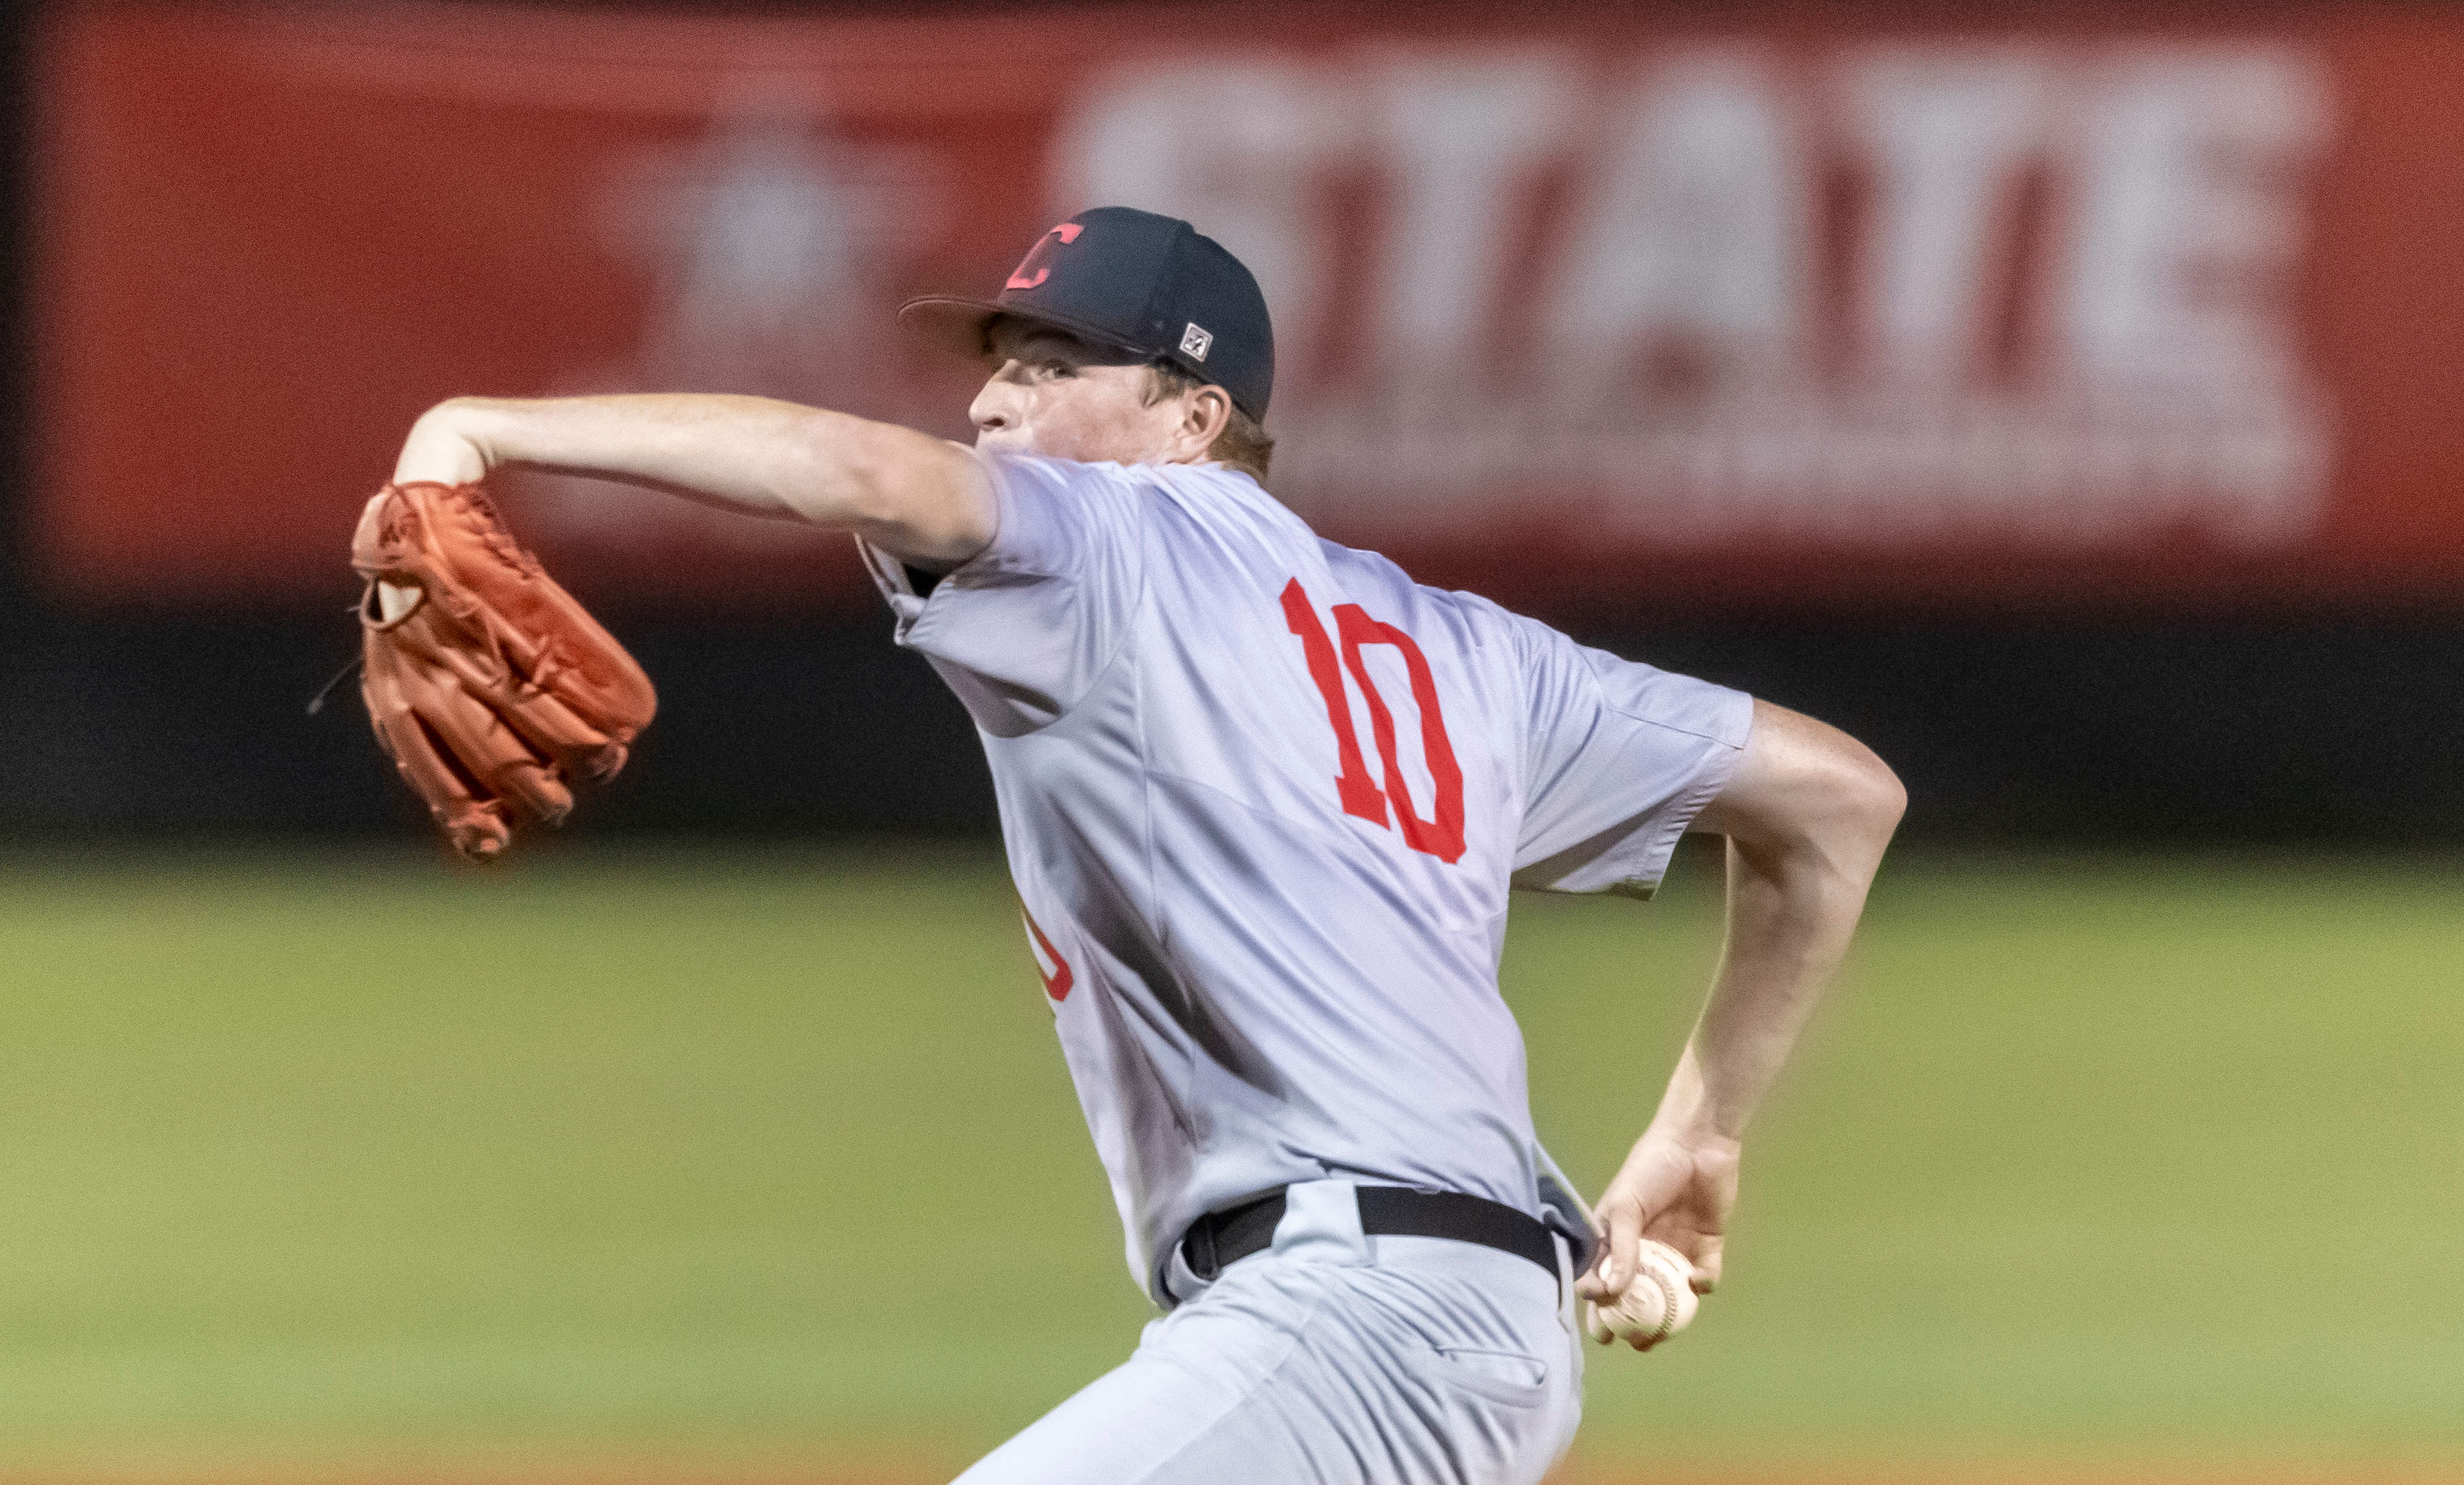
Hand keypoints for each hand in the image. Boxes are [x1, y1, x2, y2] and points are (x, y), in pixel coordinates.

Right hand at [1574, 1125, 1738, 1349]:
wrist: (1698, 1143)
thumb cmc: (1650, 1169)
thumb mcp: (1626, 1206)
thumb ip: (1620, 1249)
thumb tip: (1610, 1292)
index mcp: (1617, 1235)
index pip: (1603, 1276)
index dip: (1599, 1305)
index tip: (1601, 1330)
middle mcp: (1645, 1246)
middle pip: (1636, 1292)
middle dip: (1631, 1321)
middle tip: (1631, 1343)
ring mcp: (1676, 1247)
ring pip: (1670, 1292)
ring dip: (1667, 1315)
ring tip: (1660, 1339)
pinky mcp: (1706, 1245)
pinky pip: (1704, 1274)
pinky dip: (1702, 1283)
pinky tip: (1698, 1282)